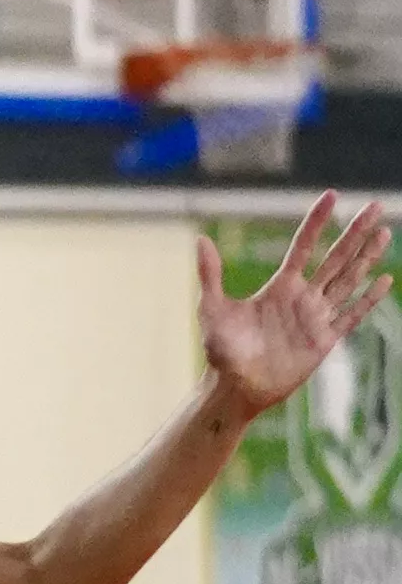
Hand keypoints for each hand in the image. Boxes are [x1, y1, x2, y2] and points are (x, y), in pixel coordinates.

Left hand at [196, 192, 392, 417]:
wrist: (235, 388)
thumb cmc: (221, 351)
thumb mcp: (212, 309)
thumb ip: (210, 275)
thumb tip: (200, 239)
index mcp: (280, 286)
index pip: (303, 246)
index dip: (316, 221)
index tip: (331, 195)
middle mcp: (302, 297)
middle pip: (335, 257)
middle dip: (355, 232)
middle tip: (375, 206)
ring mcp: (316, 318)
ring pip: (348, 281)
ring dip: (366, 258)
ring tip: (384, 234)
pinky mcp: (324, 341)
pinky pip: (351, 316)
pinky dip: (368, 299)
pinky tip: (384, 280)